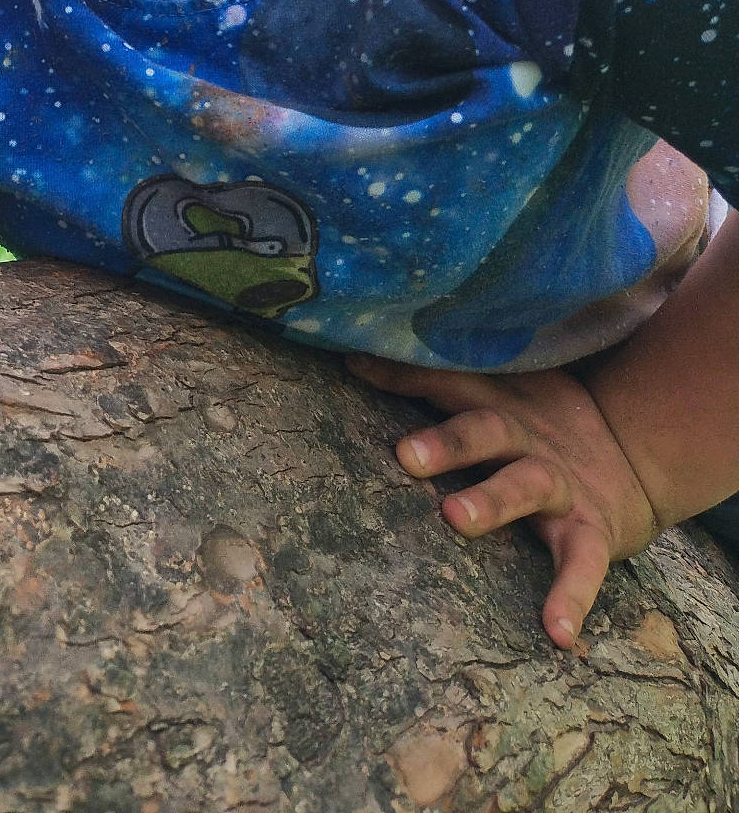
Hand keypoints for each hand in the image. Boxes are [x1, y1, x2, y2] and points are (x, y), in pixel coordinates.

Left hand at [346, 353, 661, 649]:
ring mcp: (560, 483)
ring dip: (491, 502)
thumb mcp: (502, 391)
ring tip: (456, 520)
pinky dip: (572, 596)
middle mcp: (527, 436)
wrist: (636, 452)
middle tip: (405, 455)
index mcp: (499, 402)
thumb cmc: (540, 422)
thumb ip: (442, 380)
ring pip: (524, 486)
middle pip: (484, 430)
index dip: (404, 373)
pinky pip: (583, 563)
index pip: (446, 380)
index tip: (355, 366)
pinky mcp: (593, 530)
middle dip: (448, 441)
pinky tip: (558, 632)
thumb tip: (352, 358)